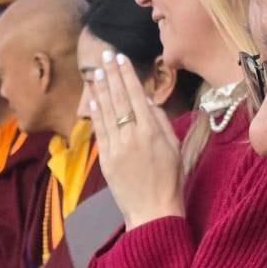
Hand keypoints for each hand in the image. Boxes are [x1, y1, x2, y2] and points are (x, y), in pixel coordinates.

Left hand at [86, 51, 184, 230]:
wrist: (153, 211)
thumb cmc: (170, 180)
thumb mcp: (174, 147)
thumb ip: (161, 122)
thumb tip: (147, 101)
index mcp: (151, 131)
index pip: (136, 95)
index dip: (126, 75)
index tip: (119, 58)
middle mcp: (132, 136)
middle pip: (119, 98)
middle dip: (110, 75)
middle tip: (103, 56)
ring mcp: (116, 148)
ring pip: (106, 112)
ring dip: (100, 89)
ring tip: (94, 72)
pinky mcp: (106, 159)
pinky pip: (99, 130)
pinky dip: (95, 112)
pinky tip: (92, 99)